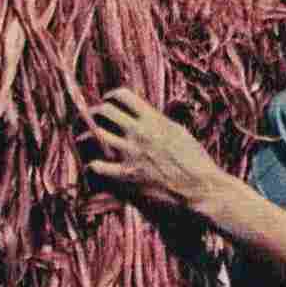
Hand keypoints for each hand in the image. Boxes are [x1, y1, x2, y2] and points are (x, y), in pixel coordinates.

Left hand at [83, 88, 222, 215]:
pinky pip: (97, 167)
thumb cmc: (196, 163)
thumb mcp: (180, 134)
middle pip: (104, 112)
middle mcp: (139, 133)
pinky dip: (92, 166)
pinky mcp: (126, 177)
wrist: (201, 190)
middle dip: (94, 114)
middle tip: (90, 120)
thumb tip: (151, 116)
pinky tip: (93, 167)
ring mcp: (131, 155)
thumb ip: (161, 123)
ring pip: (95, 135)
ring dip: (86, 136)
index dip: (110, 97)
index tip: (107, 102)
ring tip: (83, 140)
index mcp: (154, 120)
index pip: (123, 96)